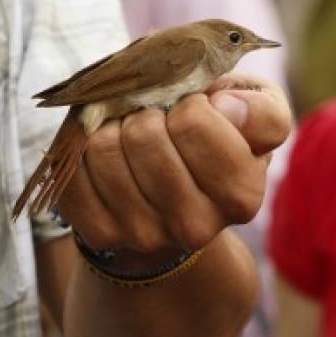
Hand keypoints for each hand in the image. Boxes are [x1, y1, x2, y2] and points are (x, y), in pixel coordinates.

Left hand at [57, 73, 291, 262]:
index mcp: (241, 194)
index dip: (190, 101)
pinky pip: (74, 168)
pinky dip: (84, 148)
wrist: (174, 198)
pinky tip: (108, 157)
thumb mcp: (257, 119)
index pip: (192, 120)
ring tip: (132, 136)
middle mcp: (196, 226)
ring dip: (113, 126)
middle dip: (147, 110)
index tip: (195, 111)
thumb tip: (226, 106)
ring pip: (104, 147)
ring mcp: (145, 235)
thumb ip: (262, 110)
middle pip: (143, 133)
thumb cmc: (219, 141)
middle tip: (158, 120)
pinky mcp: (101, 235)